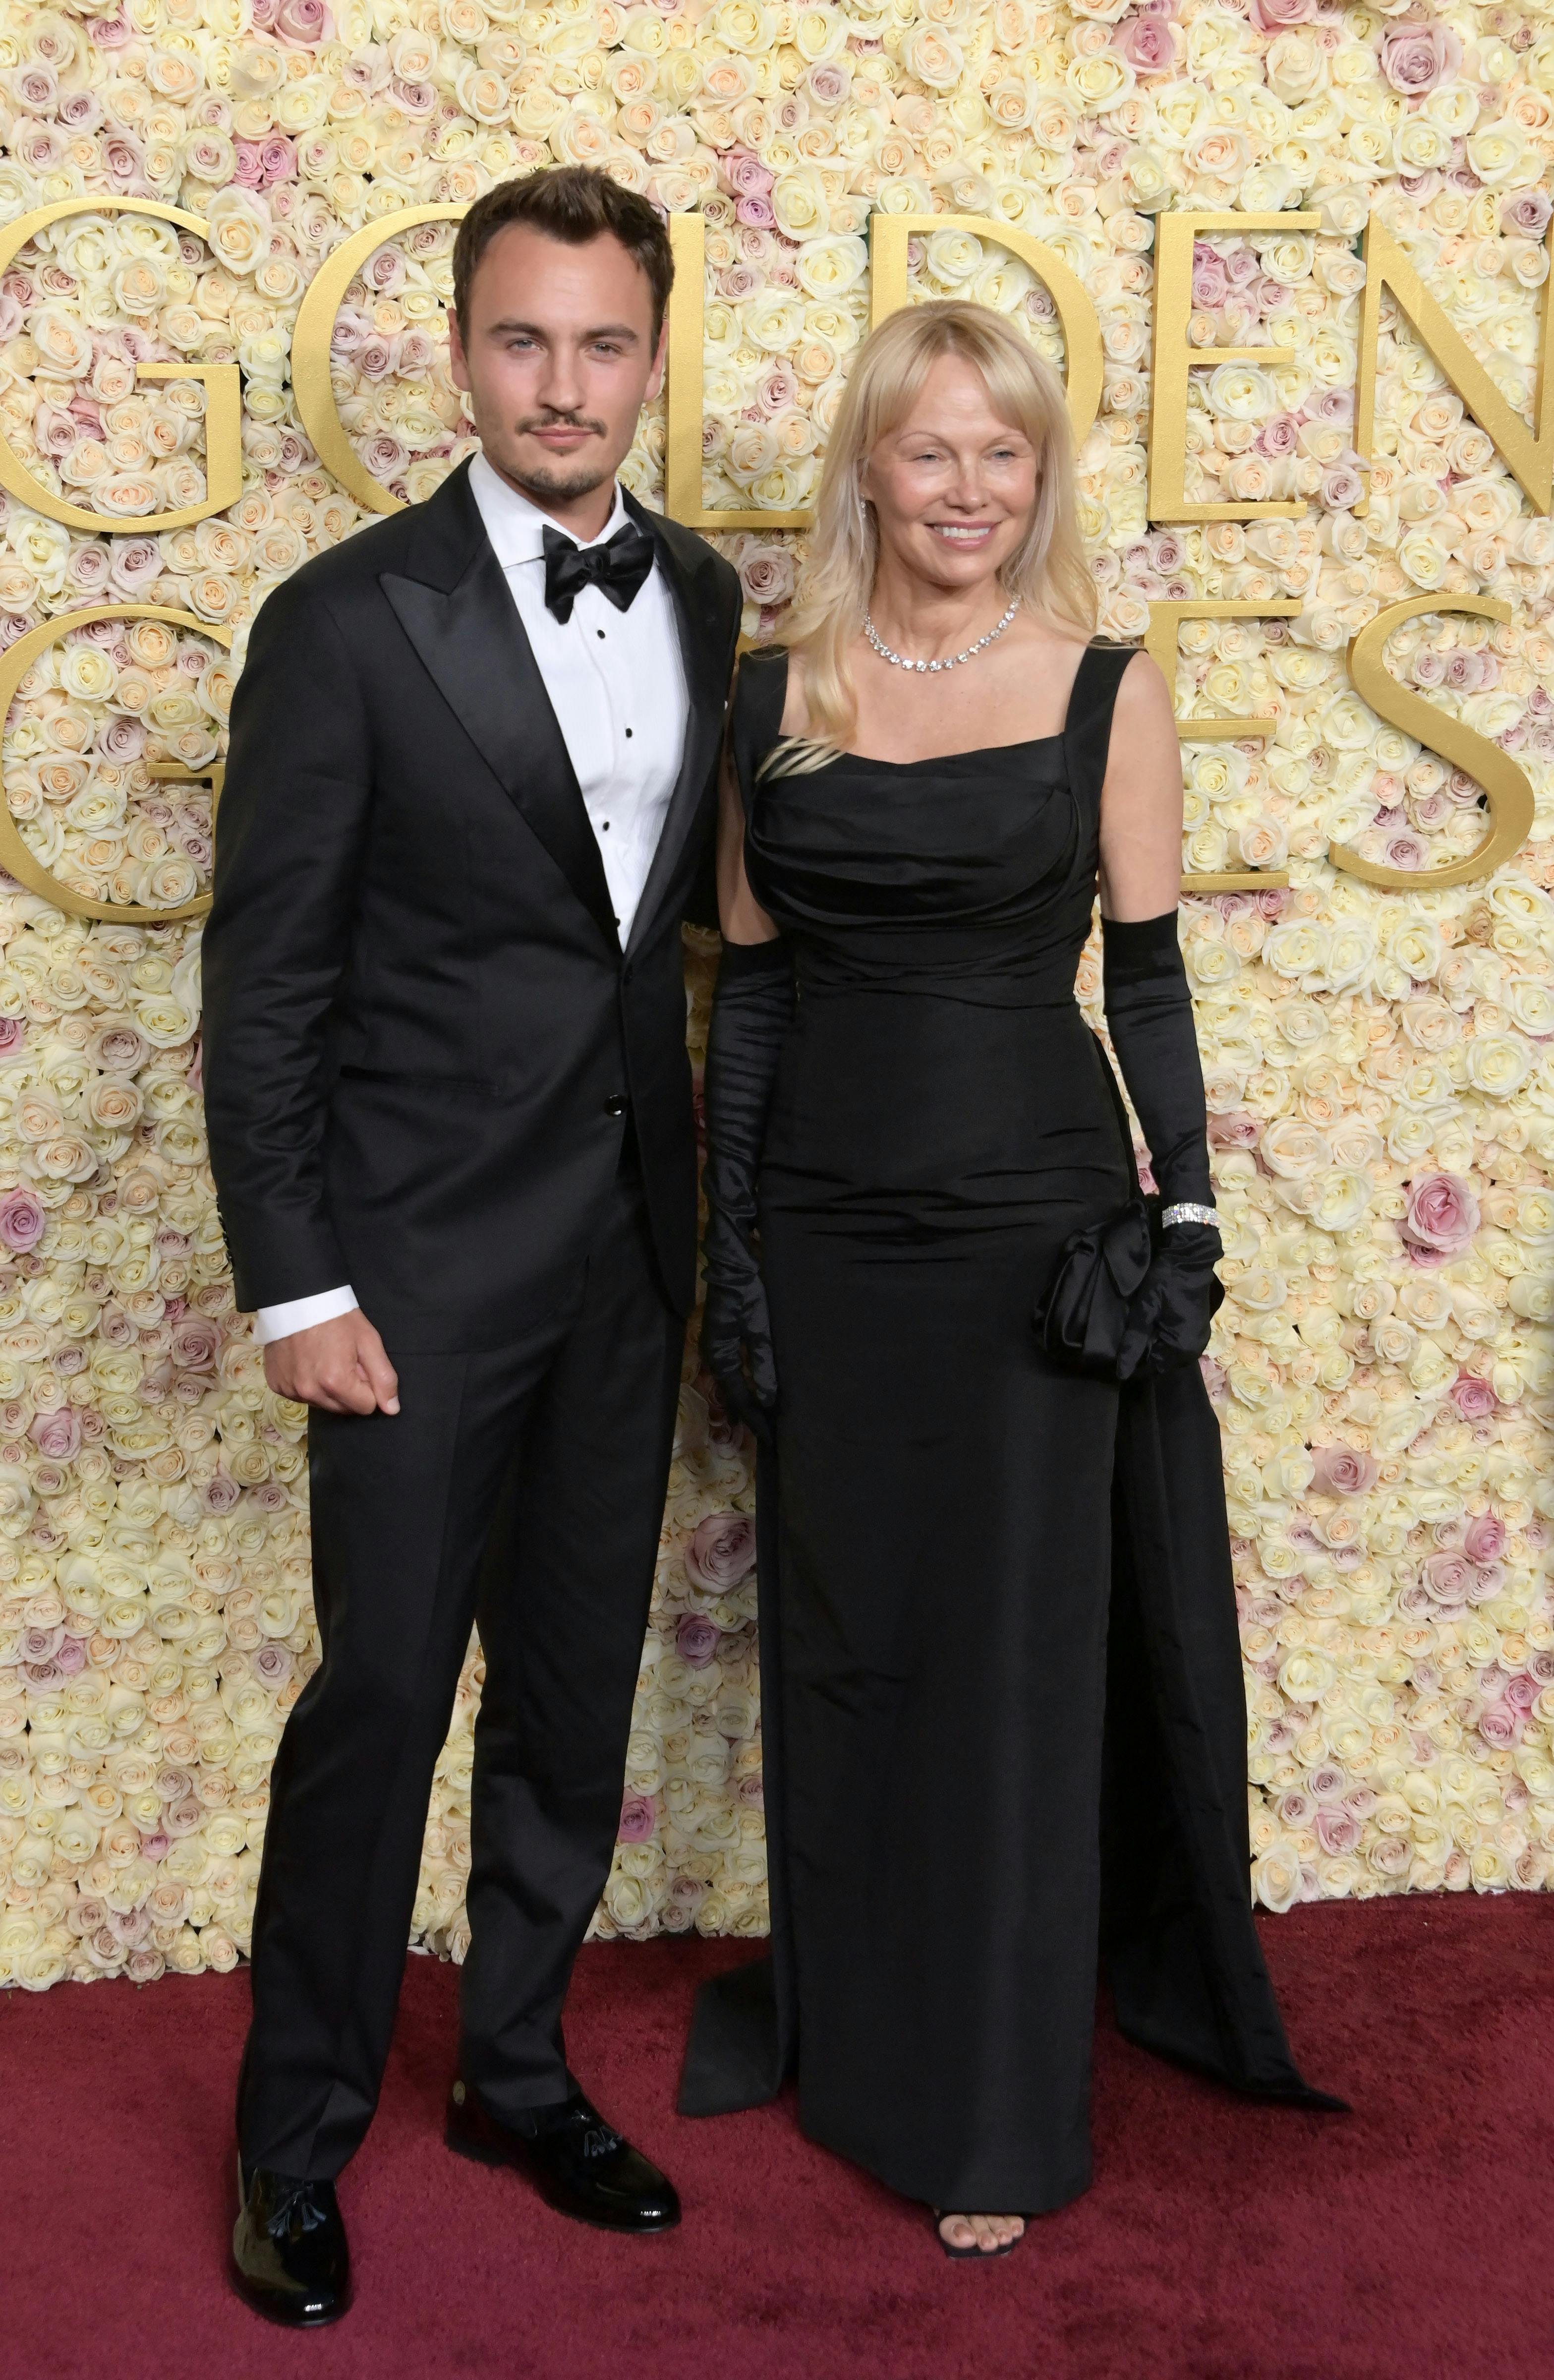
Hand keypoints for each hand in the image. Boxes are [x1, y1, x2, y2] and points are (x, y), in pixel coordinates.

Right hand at [263, 1309, 399, 1415]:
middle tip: (343, 1360)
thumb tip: (392, 1409)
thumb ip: (383, 1377)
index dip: (368, 1387)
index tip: (360, 1365)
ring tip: (324, 1359)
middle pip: (343, 1409)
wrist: (298, 1298)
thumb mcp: (369, 1341)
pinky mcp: (276, 1385)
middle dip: (349, 1390)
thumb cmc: (337, 1317)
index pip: (365, 1407)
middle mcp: (310, 1391)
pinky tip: (307, 1362)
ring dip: (328, 1389)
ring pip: (322, 1404)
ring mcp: (290, 1389)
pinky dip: (306, 1384)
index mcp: (336, 1382)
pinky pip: (300, 1396)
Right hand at [700, 1275, 776, 1440]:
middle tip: (770, 1434)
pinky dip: (746, 1385)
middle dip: (750, 1414)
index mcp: (720, 1356)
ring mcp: (717, 1348)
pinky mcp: (724, 1340)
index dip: (755, 1417)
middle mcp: (714, 1356)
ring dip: (748, 1401)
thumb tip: (767, 1399)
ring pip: (733, 1384)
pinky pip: (734, 1371)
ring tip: (764, 1419)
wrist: (734, 1266)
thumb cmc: (748, 1295)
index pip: (738, 1397)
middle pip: (732, 1394)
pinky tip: (756, 1391)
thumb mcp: (759, 1329)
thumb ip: (763, 1364)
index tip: (770, 1437)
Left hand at [1121, 1223, 1223, 1378]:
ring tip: (1135, 1333)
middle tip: (1124, 1341)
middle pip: (1161, 1362)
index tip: (1117, 1353)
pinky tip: (1151, 1326)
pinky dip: (1163, 1337)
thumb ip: (1134, 1343)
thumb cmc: (1166, 1282)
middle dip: (1143, 1355)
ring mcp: (1197, 1338)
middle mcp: (1194, 1349)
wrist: (1190, 1256)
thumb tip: (1122, 1373)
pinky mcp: (1197, 1327)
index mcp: (1182, 1349)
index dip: (1133, 1364)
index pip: (1152, 1370)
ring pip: (1168, 1351)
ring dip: (1153, 1345)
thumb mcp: (1145, 1311)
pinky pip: (1176, 1341)